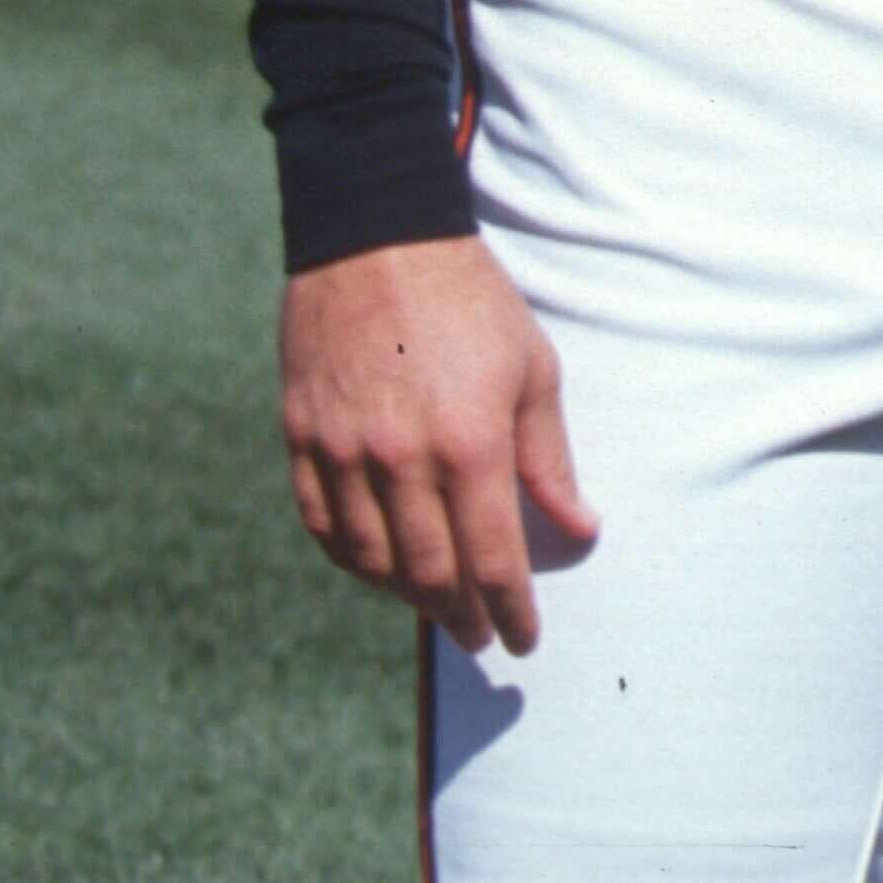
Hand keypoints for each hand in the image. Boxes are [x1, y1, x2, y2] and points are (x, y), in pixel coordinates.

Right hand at [279, 235, 595, 655]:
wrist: (377, 243)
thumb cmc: (472, 304)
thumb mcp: (532, 371)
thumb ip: (550, 460)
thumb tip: (579, 528)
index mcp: (469, 444)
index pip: (493, 557)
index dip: (509, 608)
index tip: (523, 640)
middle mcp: (401, 460)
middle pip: (428, 573)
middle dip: (459, 616)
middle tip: (478, 638)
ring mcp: (343, 453)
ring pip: (370, 560)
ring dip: (404, 596)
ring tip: (435, 606)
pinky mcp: (302, 439)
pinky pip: (321, 525)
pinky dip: (350, 560)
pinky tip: (376, 569)